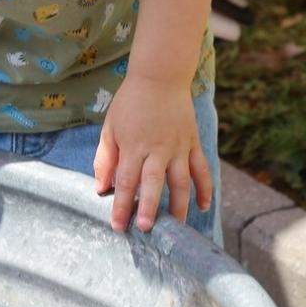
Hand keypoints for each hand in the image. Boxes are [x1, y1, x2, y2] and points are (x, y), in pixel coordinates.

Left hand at [92, 75, 211, 232]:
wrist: (160, 77)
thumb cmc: (130, 104)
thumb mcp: (110, 128)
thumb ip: (105, 160)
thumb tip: (100, 188)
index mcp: (134, 146)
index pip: (126, 182)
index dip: (121, 206)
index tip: (118, 226)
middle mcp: (158, 149)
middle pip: (154, 184)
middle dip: (150, 209)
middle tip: (145, 230)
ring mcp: (179, 147)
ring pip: (182, 182)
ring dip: (179, 206)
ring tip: (177, 229)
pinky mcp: (193, 143)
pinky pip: (202, 169)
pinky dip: (205, 188)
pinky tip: (203, 206)